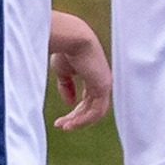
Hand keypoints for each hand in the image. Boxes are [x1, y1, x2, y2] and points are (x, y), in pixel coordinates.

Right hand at [49, 11, 111, 129]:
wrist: (72, 37)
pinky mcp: (103, 87)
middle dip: (75, 118)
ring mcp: (104, 84)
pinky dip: (84, 119)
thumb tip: (70, 103)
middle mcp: (102, 81)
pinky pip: (97, 110)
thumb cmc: (65, 50)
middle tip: (60, 125)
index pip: (88, 99)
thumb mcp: (63, 71)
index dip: (75, 111)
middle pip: (91, 107)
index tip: (59, 120)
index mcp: (93, 76)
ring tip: (65, 127)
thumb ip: (66, 86)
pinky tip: (71, 123)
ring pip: (95, 112)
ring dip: (79, 121)